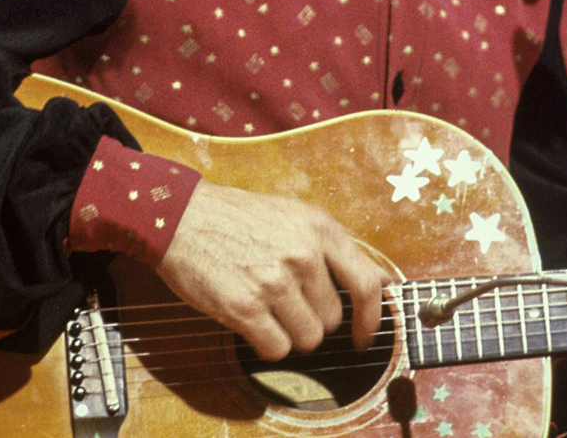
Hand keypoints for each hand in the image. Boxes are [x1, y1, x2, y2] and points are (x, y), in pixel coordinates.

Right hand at [153, 180, 388, 360]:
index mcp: (320, 229)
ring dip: (289, 334)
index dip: (372, 319)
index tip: (365, 336)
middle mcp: (302, 255)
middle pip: (332, 320)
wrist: (181, 217)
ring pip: (307, 339)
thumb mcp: (297, 217)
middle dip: (312, 319)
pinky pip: (276, 348)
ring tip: (266, 307)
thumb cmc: (240, 218)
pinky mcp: (244, 307)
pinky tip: (251, 320)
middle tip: (285, 301)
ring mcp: (274, 282)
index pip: (366, 284)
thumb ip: (339, 250)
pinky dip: (266, 343)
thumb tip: (385, 283)